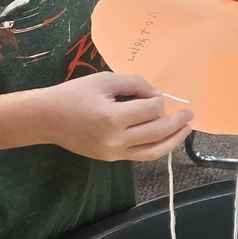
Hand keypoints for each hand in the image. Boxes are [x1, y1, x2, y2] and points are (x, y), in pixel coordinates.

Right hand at [44, 72, 192, 161]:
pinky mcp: (110, 159)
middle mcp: (115, 140)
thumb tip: (157, 94)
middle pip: (156, 132)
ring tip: (186, 130)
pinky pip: (140, 155)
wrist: (47, 118)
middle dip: (176, 122)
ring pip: (152, 151)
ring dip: (173, 141)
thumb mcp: (105, 80)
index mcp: (113, 118)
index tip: (154, 93)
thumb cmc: (74, 94)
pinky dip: (156, 147)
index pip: (150, 110)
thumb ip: (134, 84)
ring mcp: (113, 153)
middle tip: (190, 114)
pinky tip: (166, 138)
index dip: (158, 100)